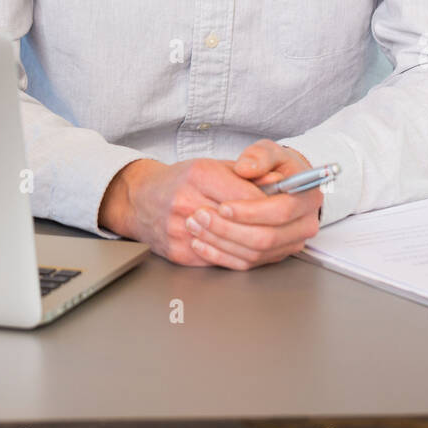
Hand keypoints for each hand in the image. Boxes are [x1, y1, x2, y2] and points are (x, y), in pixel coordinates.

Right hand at [98, 140, 322, 269]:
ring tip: (272, 237)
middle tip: (284, 226)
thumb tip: (280, 186)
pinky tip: (252, 249)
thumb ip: (248, 175)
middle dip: (270, 228)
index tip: (285, 206)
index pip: (249, 197)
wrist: (142, 200)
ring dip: (260, 246)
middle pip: (244, 226)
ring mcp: (182, 231)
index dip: (272, 205)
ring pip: (235, 249)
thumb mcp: (215, 165)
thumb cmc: (181, 180)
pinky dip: (242, 258)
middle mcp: (188, 202)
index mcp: (200, 174)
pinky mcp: (180, 253)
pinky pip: (221, 262)